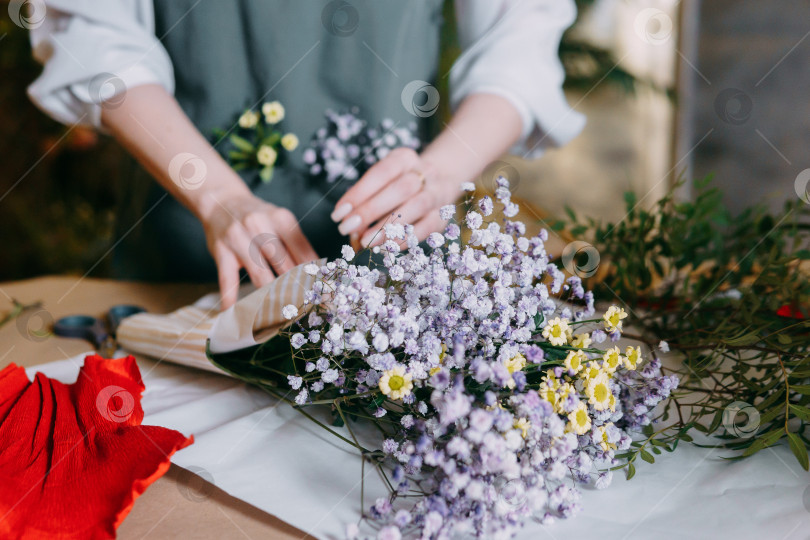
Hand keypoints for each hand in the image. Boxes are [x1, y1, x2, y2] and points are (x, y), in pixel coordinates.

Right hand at [197, 190, 317, 308]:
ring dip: (272, 298)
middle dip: (298, 290)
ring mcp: (239, 239)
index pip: (303, 252)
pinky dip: (231, 299)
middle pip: (285, 265)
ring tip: (282, 314)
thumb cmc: (257, 216)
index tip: (323, 293)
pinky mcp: (221, 251)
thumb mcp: (280, 220)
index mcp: (282, 219)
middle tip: (307, 308)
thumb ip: (297, 244)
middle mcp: (261, 226)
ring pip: (261, 275)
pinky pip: (228, 280)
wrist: (220, 200)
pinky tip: (236, 313)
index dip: (314, 275)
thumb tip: (318, 272)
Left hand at [330, 148, 457, 249]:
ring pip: (416, 207)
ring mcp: (437, 194)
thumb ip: (365, 198)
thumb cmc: (398, 183)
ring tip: (366, 241)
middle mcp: (425, 173)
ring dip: (388, 226)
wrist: (439, 181)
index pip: (381, 173)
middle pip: (400, 189)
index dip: (359, 193)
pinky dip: (405, 238)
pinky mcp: (442, 216)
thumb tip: (348, 223)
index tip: (339, 214)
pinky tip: (386, 247)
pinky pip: (427, 227)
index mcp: (404, 158)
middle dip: (371, 210)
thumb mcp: (382, 180)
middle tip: (348, 227)